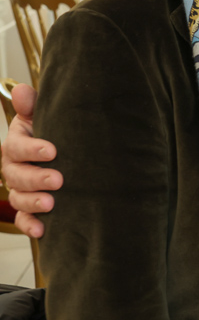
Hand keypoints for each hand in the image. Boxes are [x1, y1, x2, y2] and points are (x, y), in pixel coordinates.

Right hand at [1, 84, 59, 237]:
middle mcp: (13, 168)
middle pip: (16, 175)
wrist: (64, 150)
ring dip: (33, 203)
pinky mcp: (29, 207)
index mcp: (16, 144)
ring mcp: (19, 189)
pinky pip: (23, 219)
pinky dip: (30, 225)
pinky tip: (43, 230)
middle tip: (58, 179)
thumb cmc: (53, 130)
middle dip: (36, 178)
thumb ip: (33, 105)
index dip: (32, 149)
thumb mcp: (45, 115)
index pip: (16, 147)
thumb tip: (22, 90)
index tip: (53, 150)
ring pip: (18, 198)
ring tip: (52, 204)